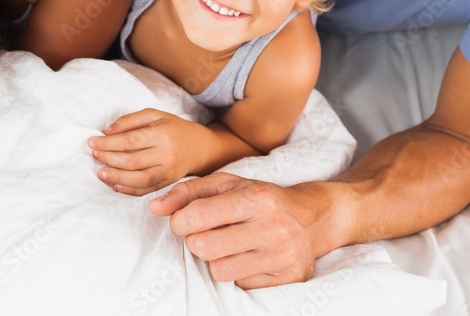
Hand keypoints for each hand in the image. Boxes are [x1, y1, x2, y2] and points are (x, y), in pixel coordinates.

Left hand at [88, 108, 214, 195]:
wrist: (199, 147)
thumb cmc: (173, 128)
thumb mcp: (155, 116)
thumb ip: (130, 121)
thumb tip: (106, 132)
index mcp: (162, 134)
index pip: (129, 141)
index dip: (108, 143)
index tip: (92, 142)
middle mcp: (167, 154)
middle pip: (132, 161)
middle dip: (109, 159)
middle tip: (94, 155)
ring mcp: (168, 171)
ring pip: (139, 179)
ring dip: (117, 177)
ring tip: (100, 173)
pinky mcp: (168, 183)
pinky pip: (147, 190)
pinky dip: (130, 190)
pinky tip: (116, 186)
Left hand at [148, 172, 329, 288]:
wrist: (314, 217)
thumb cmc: (263, 198)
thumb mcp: (229, 184)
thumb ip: (188, 192)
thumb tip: (154, 207)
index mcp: (256, 198)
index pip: (197, 217)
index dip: (180, 222)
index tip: (184, 221)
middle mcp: (273, 227)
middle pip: (204, 248)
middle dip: (197, 242)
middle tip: (208, 233)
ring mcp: (283, 256)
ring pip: (219, 271)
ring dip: (218, 259)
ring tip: (233, 244)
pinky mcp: (289, 278)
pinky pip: (241, 284)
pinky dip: (239, 272)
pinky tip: (252, 256)